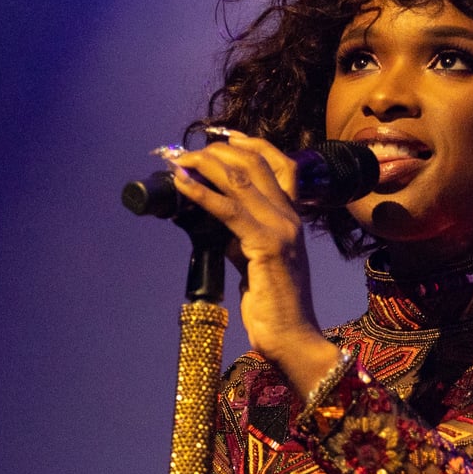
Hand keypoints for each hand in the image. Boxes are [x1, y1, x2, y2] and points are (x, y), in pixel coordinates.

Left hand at [164, 132, 341, 397]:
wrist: (292, 337)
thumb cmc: (275, 306)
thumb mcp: (255, 260)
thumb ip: (241, 236)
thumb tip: (214, 216)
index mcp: (292, 218)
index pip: (278, 164)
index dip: (249, 144)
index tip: (223, 136)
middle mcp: (290, 217)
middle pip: (254, 164)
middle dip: (217, 151)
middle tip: (187, 153)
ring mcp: (281, 229)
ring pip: (239, 180)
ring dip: (204, 165)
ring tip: (180, 161)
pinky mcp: (266, 246)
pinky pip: (228, 210)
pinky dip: (201, 193)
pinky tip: (182, 184)